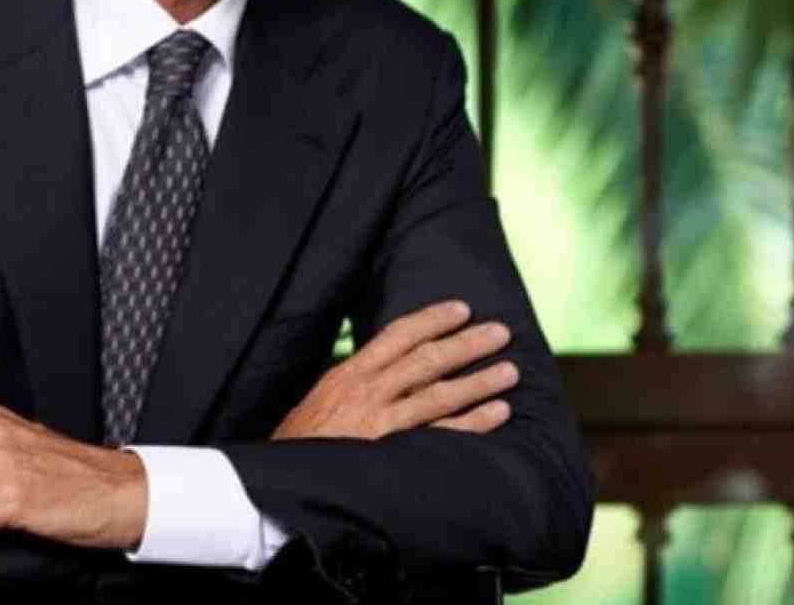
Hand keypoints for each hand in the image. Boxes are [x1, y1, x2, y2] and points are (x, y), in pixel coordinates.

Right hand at [272, 300, 517, 439]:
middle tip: (500, 332)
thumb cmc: (299, 444)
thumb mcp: (319, 400)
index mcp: (349, 374)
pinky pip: (444, 435)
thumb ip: (351, 383)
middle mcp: (369, 392)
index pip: (398, 335)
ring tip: (510, 370)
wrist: (283, 485)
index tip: (461, 308)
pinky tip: (499, 412)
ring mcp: (384, 423)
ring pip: (442, 393)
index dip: (432, 318)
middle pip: (428, 358)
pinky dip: (475, 422)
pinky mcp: (395, 454)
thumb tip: (379, 367)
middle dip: (467, 343)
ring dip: (480, 380)